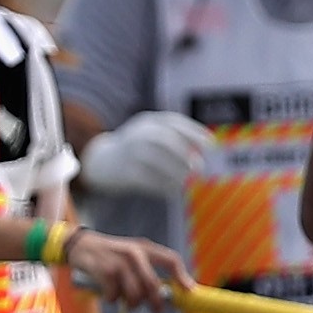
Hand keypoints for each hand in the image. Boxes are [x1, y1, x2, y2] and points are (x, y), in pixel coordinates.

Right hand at [60, 227, 186, 310]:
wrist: (81, 245)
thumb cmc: (111, 254)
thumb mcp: (131, 254)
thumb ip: (146, 269)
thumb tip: (163, 294)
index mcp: (145, 247)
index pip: (170, 259)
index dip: (182, 276)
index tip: (189, 290)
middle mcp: (135, 253)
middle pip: (153, 285)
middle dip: (156, 302)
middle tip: (157, 311)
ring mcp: (120, 262)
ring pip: (135, 294)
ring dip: (132, 304)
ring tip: (128, 304)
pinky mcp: (105, 272)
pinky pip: (115, 296)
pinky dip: (113, 301)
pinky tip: (109, 296)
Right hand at [79, 110, 215, 195]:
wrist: (101, 163)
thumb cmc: (137, 149)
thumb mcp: (153, 136)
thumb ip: (178, 139)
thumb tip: (207, 151)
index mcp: (148, 122)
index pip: (173, 122)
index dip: (194, 132)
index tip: (212, 145)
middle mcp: (137, 134)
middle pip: (163, 139)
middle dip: (184, 152)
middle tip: (200, 167)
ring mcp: (129, 152)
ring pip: (155, 160)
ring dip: (176, 172)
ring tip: (187, 181)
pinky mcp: (124, 172)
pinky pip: (147, 179)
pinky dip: (164, 186)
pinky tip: (175, 190)